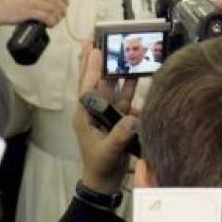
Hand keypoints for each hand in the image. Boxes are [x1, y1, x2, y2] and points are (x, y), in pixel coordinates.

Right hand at [0, 0, 68, 27]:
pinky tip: (50, 24)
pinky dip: (51, 21)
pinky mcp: (29, 10)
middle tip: (61, 16)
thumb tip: (55, 1)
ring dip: (57, 17)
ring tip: (55, 21)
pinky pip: (46, 16)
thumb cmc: (11, 3)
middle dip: (61, 9)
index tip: (66, 3)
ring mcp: (31, 0)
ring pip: (52, 8)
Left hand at [72, 43, 137, 194]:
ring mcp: (107, 114)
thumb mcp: (108, 151)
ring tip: (121, 53)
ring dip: (117, 72)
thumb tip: (132, 119)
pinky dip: (131, 89)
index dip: (90, 67)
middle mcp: (94, 111)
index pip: (87, 86)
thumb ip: (119, 135)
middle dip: (98, 61)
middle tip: (98, 39)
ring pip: (112, 87)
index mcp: (85, 115)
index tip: (92, 48)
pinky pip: (125, 99)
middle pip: (97, 81)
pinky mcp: (119, 119)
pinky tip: (137, 77)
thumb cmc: (100, 167)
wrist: (105, 182)